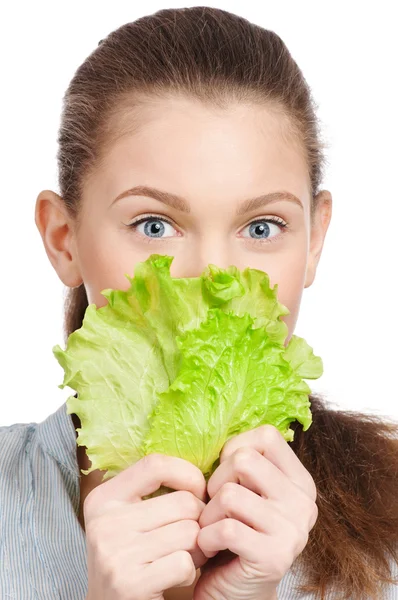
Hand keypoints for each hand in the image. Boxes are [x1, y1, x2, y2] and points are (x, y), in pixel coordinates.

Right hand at [83, 454, 207, 599]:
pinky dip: (189, 572)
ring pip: (190, 533)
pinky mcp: (130, 583)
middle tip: (192, 537)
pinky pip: (184, 563)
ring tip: (184, 556)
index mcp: (103, 498)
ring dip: (198, 549)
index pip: (155, 465)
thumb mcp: (128, 518)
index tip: (198, 492)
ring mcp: (115, 553)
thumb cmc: (132, 558)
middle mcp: (103, 522)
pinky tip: (174, 577)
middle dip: (199, 521)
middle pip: (183, 503)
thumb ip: (151, 491)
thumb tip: (202, 466)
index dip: (188, 474)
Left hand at [194, 425, 317, 599]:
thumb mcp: (246, 492)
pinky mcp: (275, 557)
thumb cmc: (234, 534)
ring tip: (211, 528)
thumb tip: (215, 426)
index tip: (227, 474)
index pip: (267, 435)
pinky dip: (206, 537)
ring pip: (229, 494)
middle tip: (215, 507)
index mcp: (299, 481)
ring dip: (208, 513)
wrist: (234, 593)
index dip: (235, 448)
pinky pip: (225, 528)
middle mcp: (303, 502)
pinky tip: (211, 547)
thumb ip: (245, 464)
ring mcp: (293, 530)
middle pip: (244, 459)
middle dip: (216, 482)